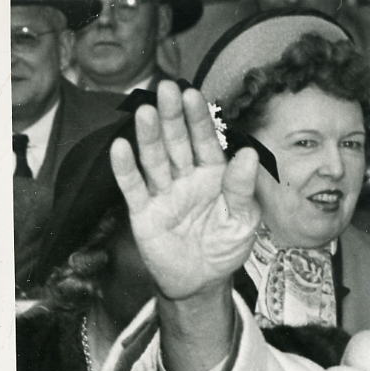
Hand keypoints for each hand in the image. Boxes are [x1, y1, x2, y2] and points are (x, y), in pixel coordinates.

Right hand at [110, 80, 261, 301]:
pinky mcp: (143, 211)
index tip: (192, 95)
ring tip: (144, 112)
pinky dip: (126, 168)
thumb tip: (249, 155)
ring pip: (154, 159)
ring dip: (148, 136)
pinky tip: (120, 147)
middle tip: (165, 88)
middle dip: (172, 116)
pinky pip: (133, 187)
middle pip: (177, 142)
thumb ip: (243, 190)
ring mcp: (163, 192)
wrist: (202, 281)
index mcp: (213, 174)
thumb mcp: (243, 221)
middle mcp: (186, 177)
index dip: (199, 119)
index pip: (206, 142)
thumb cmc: (225, 246)